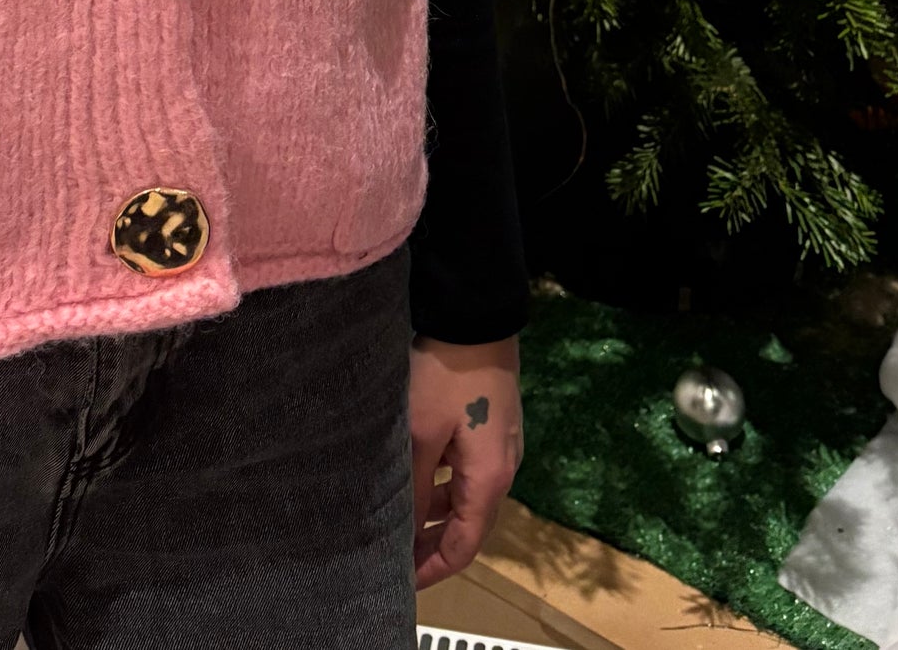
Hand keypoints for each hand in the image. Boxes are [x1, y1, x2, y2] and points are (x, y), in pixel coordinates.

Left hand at [408, 332, 523, 588]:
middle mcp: (502, 469)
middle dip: (433, 545)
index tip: (401, 581)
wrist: (476, 317)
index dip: (433, 568)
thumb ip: (414, 487)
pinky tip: (417, 478)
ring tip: (399, 520)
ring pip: (466, 497)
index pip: (464, 547)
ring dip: (436, 513)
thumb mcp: (421, 434)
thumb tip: (404, 533)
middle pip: (469, 526)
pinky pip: (467, 471)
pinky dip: (443, 485)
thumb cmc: (447, 375)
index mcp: (490, 480)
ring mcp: (500, 445)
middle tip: (395, 555)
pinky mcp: (491, 424)